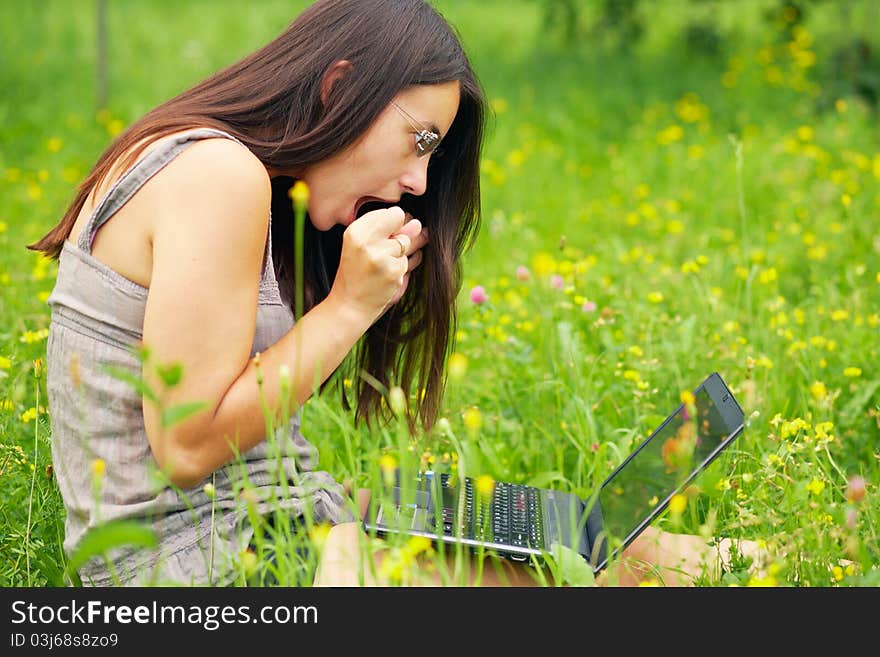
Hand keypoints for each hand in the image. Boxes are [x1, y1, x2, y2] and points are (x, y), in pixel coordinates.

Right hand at [330, 207, 427, 324]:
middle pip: (402, 223)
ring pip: (407, 243)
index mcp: (355, 231)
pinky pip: (410, 262)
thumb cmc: (356, 273)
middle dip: (400, 235)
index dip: (392, 225)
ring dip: (400, 255)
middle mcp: (367, 241)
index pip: (391, 213)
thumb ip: (388, 231)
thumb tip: (417, 224)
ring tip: (382, 267)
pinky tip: (387, 277)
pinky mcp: (394, 272)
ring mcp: (381, 257)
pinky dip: (402, 269)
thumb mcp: (362, 247)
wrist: (350, 305)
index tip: (382, 239)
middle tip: (382, 254)